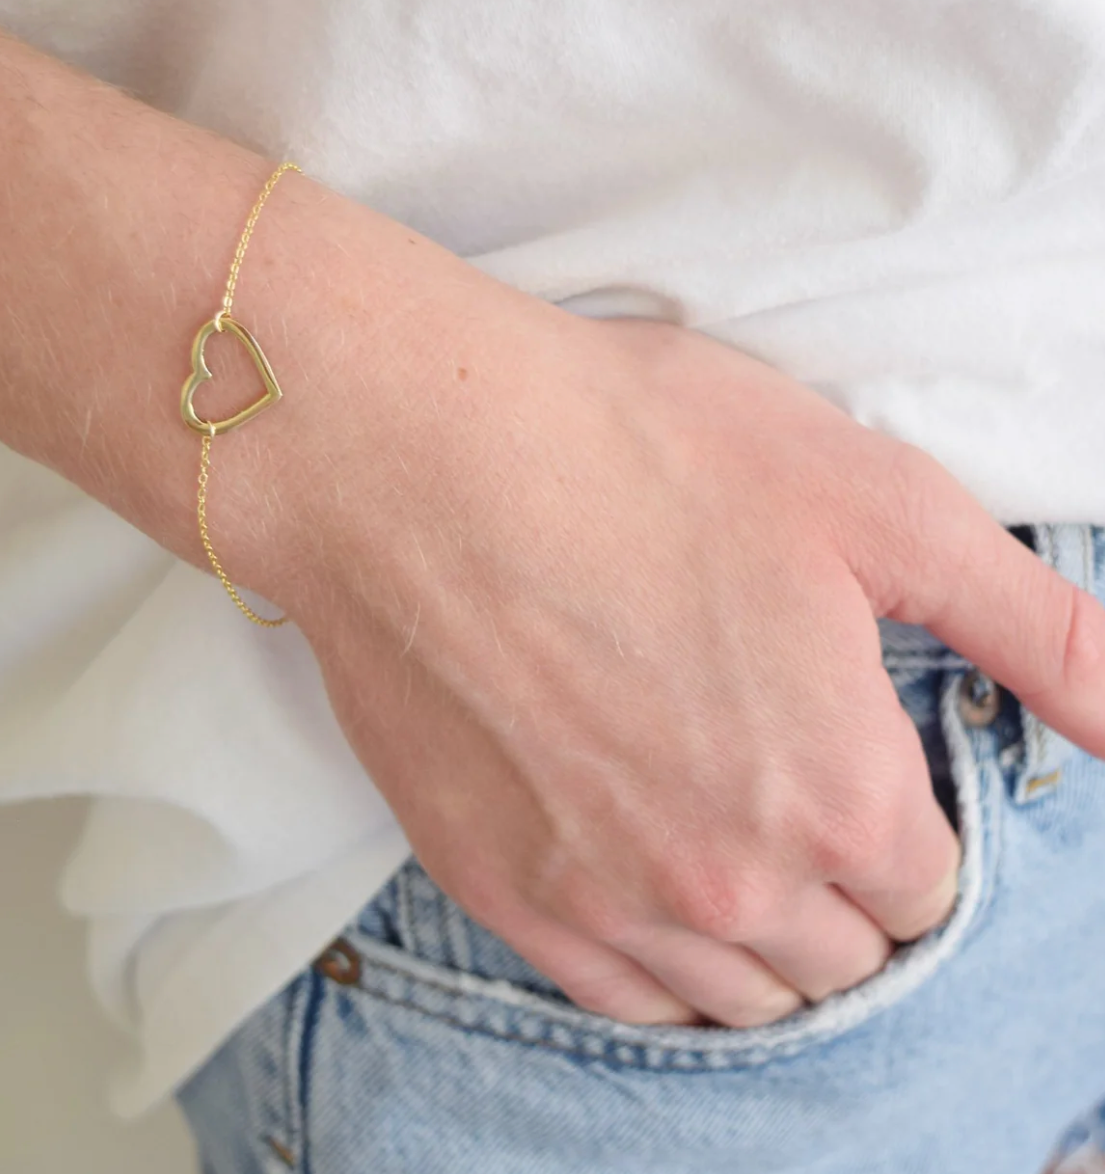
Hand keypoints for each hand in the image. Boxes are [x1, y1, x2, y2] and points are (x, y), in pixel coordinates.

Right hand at [269, 266, 1104, 1027]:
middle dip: (845, 884)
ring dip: (761, 935)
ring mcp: (602, 899)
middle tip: (792, 786)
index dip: (904, 817)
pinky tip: (650, 887)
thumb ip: (1037, 632)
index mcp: (837, 794)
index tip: (859, 756)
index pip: (925, 885)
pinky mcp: (498, 890)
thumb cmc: (634, 453)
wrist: (414, 457)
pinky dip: (661, 962)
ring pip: (738, 992)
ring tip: (730, 841)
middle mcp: (725, 880)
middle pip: (840, 952)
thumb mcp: (876, 502)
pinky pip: (623, 998)